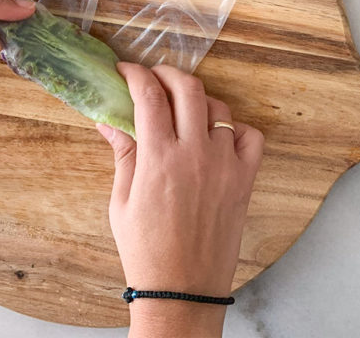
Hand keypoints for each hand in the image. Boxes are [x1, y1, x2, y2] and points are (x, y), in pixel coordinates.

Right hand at [98, 64, 263, 337]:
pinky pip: (250, 135)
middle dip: (168, 74)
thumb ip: (123, 153)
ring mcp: (225, 164)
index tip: (126, 71)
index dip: (136, 74)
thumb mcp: (122, 200)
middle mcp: (195, 153)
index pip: (149, 95)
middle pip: (188, 88)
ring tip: (183, 110)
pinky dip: (235, 128)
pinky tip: (218, 137)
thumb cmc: (145, 249)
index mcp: (159, 157)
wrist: (182, 288)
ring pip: (219, 108)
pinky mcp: (245, 178)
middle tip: (154, 78)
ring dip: (199, 100)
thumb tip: (109, 120)